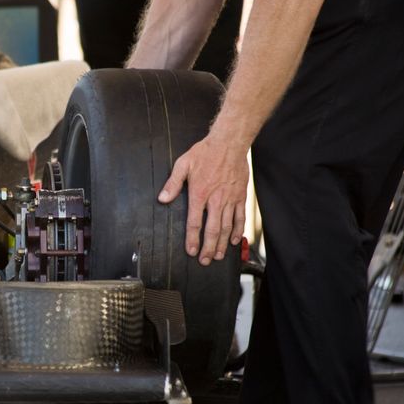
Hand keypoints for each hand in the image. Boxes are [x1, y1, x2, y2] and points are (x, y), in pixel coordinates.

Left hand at [157, 133, 248, 265]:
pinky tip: (233, 241)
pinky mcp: (241, 196)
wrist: (230, 143)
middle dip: (208, 248)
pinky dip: (237, 231)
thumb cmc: (205, 153)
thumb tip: (162, 199)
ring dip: (221, 244)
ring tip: (217, 256)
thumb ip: (172, 183)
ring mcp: (230, 199)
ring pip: (227, 227)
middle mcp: (216, 199)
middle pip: (212, 230)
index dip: (192, 239)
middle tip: (204, 261)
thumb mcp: (183, 164)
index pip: (195, 223)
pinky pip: (240, 217)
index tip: (191, 251)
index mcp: (200, 193)